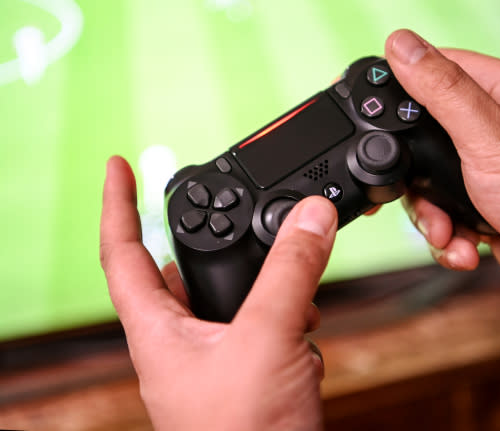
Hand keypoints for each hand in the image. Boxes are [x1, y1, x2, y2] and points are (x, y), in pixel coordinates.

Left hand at [100, 156, 336, 430]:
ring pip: (231, 300)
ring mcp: (214, 360)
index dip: (117, 203)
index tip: (118, 164)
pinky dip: (285, 319)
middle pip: (183, 271)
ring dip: (265, 287)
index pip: (121, 252)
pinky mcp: (247, 373)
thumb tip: (311, 215)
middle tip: (238, 221)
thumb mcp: (267, 338)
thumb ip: (291, 272)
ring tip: (293, 288)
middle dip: (215, 246)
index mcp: (158, 330)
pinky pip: (260, 327)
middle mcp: (180, 342)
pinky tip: (306, 331)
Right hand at [385, 30, 499, 353]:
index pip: (432, 69)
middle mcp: (488, 129)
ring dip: (430, 218)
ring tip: (449, 231)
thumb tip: (402, 46)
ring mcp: (483, 170)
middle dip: (413, 177)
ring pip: (424, 186)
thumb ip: (443, 92)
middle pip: (418, 137)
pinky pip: (440, 217)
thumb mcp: (492, 137)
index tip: (373, 112)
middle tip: (423, 193)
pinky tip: (464, 246)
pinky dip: (446, 238)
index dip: (397, 88)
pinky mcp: (479, 206)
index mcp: (496, 94)